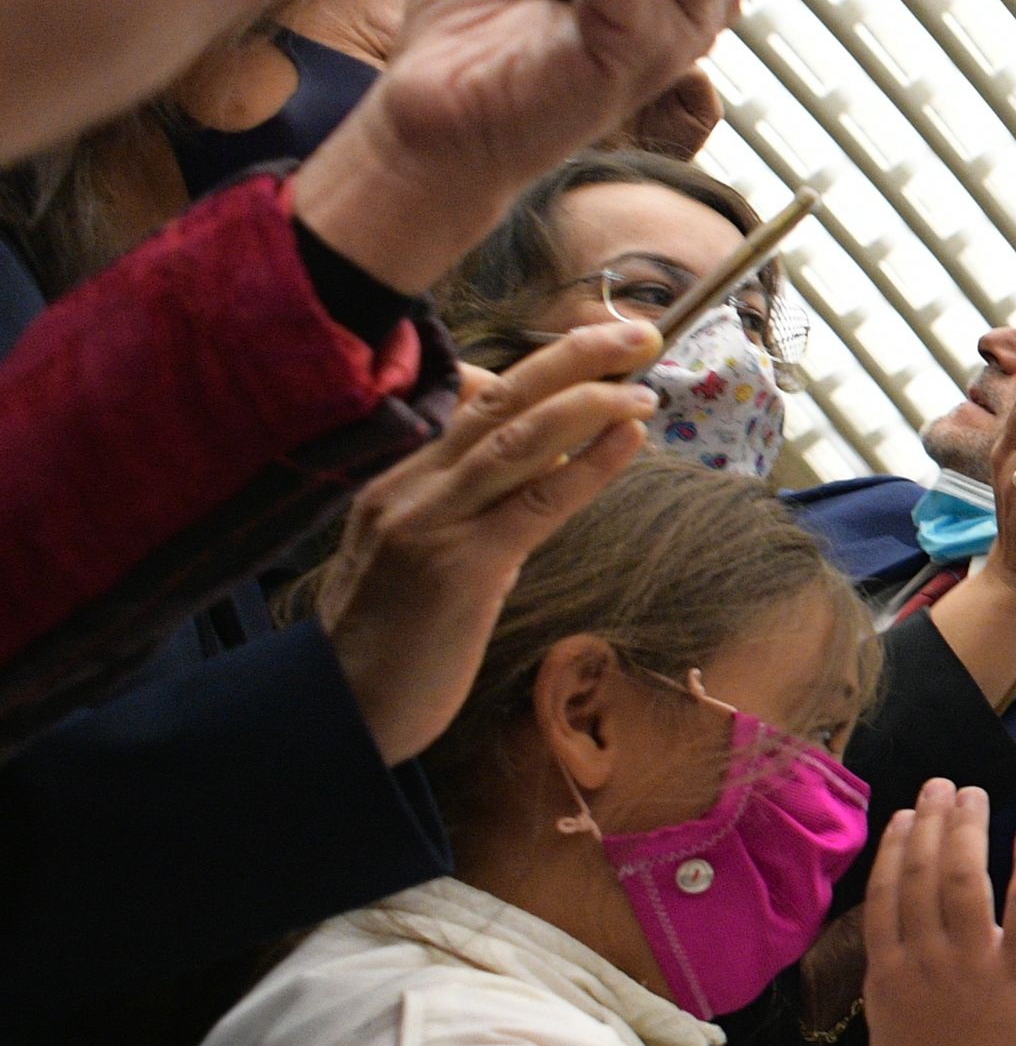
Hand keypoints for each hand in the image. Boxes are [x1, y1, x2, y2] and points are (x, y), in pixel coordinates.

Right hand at [316, 324, 657, 761]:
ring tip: (644, 377)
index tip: (597, 344)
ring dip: (588, 398)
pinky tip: (630, 436)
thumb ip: (477, 511)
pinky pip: (536, 502)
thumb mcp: (426, 559)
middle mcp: (409, 490)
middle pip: (497, 399)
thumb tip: (539, 472)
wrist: (342, 714)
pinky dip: (589, 463)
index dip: (542, 369)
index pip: (475, 404)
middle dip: (571, 356)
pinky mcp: (459, 569)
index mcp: (398, 483)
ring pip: (516, 437)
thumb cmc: (392, 645)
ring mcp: (430, 524)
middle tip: (636, 330)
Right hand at [863, 782, 1015, 1045]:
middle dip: (932, 823)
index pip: (886, 895)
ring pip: (964, 878)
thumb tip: (892, 948)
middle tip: (942, 788)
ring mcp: (974, 963)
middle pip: (922, 875)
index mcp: (890, 975)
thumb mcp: (890, 1033)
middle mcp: (926, 960)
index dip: (896, 849)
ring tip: (972, 796)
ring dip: (968, 829)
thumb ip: (891, 984)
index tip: (905, 816)